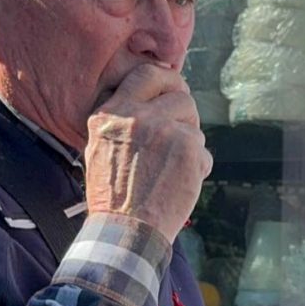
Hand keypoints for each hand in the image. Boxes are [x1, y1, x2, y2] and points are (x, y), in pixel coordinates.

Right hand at [84, 63, 212, 243]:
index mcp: (112, 113)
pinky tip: (179, 184)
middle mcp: (138, 117)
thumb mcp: (100, 148)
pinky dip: (197, 168)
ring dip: (190, 144)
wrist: (124, 231)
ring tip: (172, 168)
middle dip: (185, 113)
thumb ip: (124, 118)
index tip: (175, 89)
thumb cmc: (112, 195)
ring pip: (194, 125)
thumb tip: (156, 97)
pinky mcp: (189, 150)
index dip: (167, 78)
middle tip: (180, 133)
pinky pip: (204, 151)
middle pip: (180, 96)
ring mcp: (165, 131)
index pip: (147, 74)